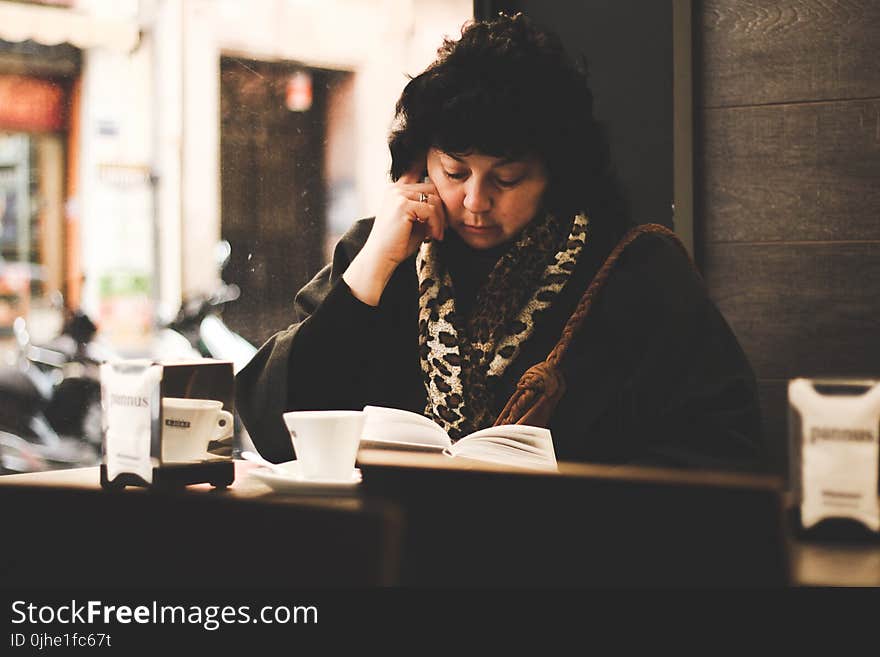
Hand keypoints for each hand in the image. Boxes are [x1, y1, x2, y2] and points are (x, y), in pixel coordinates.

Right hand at [343, 164, 445, 305]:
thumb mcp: (414, 222)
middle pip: (431, 189)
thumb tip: (446, 205)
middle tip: (442, 228)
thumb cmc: (397, 244)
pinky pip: (430, 211)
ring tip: (437, 234)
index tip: (439, 210)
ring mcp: (397, 195)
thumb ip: (426, 211)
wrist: (380, 258)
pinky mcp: (402, 205)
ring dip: (440, 219)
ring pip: (433, 199)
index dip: (433, 193)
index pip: (421, 181)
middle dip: (441, 209)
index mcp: (395, 190)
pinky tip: (434, 236)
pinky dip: (436, 224)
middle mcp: (394, 189)